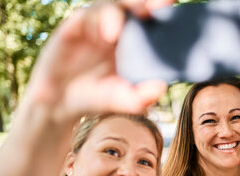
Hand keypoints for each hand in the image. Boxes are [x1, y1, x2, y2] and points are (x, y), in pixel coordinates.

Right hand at [22, 0, 171, 121]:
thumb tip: (160, 88)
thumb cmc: (99, 96)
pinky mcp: (75, 27)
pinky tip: (109, 34)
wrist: (63, 102)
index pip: (153, 19)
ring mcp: (97, 25)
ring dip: (123, 11)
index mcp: (137, 41)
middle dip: (148, 2)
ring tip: (129, 25)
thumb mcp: (123, 100)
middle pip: (135, 5)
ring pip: (112, 5)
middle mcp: (119, 27)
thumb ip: (141, 97)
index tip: (176, 10)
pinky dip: (99, 21)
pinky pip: (87, 16)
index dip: (164, 11)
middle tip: (161, 5)